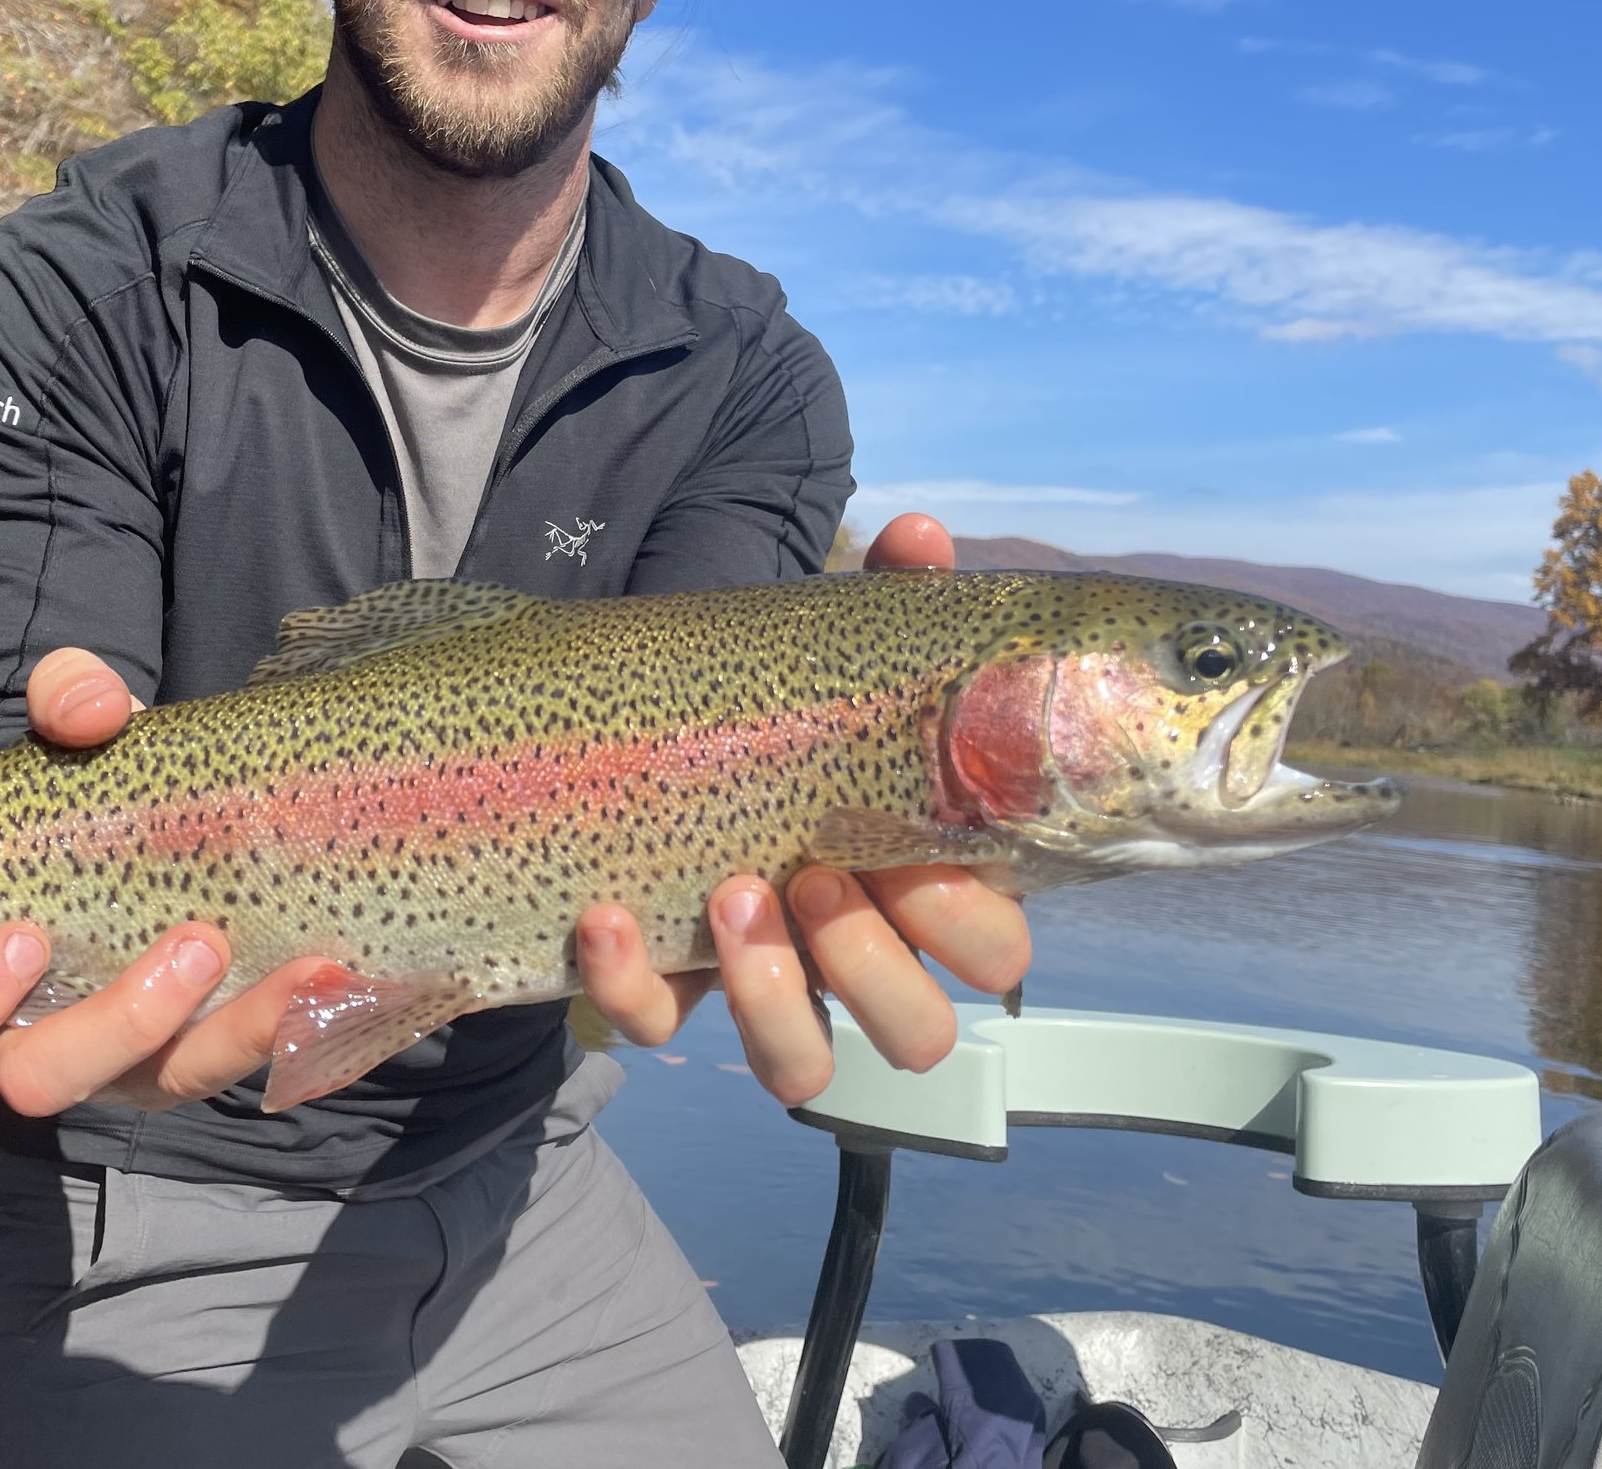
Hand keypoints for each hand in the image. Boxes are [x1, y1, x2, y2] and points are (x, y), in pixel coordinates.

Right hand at [0, 647, 341, 1113]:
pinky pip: (240, 1064)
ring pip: (157, 1083)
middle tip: (182, 943)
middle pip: (34, 1083)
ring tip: (280, 954)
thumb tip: (89, 706)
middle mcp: (34, 1032)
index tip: (22, 935)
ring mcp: (126, 1057)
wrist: (171, 819)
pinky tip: (332, 974)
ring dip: (221, 1030)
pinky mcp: (202, 1054)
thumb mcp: (72, 742)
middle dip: (106, 1024)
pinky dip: (285, 1023)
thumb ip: (66, 704)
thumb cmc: (83, 792)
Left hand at [576, 511, 1033, 1105]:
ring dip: (771, 995)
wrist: (655, 740)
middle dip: (874, 964)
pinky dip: (632, 984)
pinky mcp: (664, 989)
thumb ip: (888, 599)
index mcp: (918, 883)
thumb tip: (917, 534)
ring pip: (802, 1067)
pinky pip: (657, 1028)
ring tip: (730, 893)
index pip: (995, 955)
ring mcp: (758, 983)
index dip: (971, 926)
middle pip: (918, 1031)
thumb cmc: (783, 713)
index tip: (918, 846)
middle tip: (816, 874)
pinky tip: (605, 914)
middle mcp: (850, 954)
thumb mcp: (835, 656)